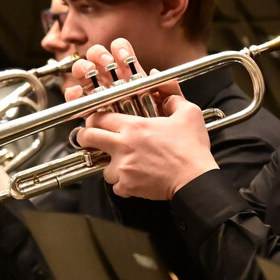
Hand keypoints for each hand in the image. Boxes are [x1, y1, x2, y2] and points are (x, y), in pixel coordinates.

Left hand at [70, 38, 218, 199]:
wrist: (195, 180)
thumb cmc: (191, 148)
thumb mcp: (189, 114)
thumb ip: (174, 98)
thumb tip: (167, 93)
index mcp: (133, 126)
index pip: (99, 118)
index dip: (93, 118)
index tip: (94, 120)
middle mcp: (123, 146)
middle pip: (88, 138)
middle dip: (84, 137)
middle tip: (88, 138)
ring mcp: (123, 168)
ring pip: (102, 166)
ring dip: (109, 165)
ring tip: (122, 164)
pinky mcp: (127, 186)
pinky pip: (116, 186)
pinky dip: (122, 184)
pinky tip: (133, 179)